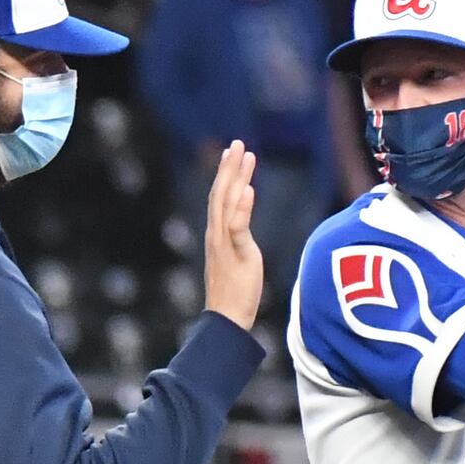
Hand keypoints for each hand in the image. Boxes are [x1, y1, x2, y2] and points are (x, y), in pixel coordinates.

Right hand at [202, 140, 267, 326]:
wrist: (226, 320)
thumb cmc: (234, 293)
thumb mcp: (238, 258)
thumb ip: (238, 238)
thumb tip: (241, 225)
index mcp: (217, 235)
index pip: (220, 198)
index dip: (226, 174)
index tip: (234, 153)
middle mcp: (216, 235)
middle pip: (220, 194)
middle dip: (229, 168)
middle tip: (237, 143)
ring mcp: (224, 245)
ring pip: (227, 205)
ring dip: (235, 178)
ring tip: (244, 156)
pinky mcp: (235, 256)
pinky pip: (237, 228)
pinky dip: (241, 208)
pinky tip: (248, 190)